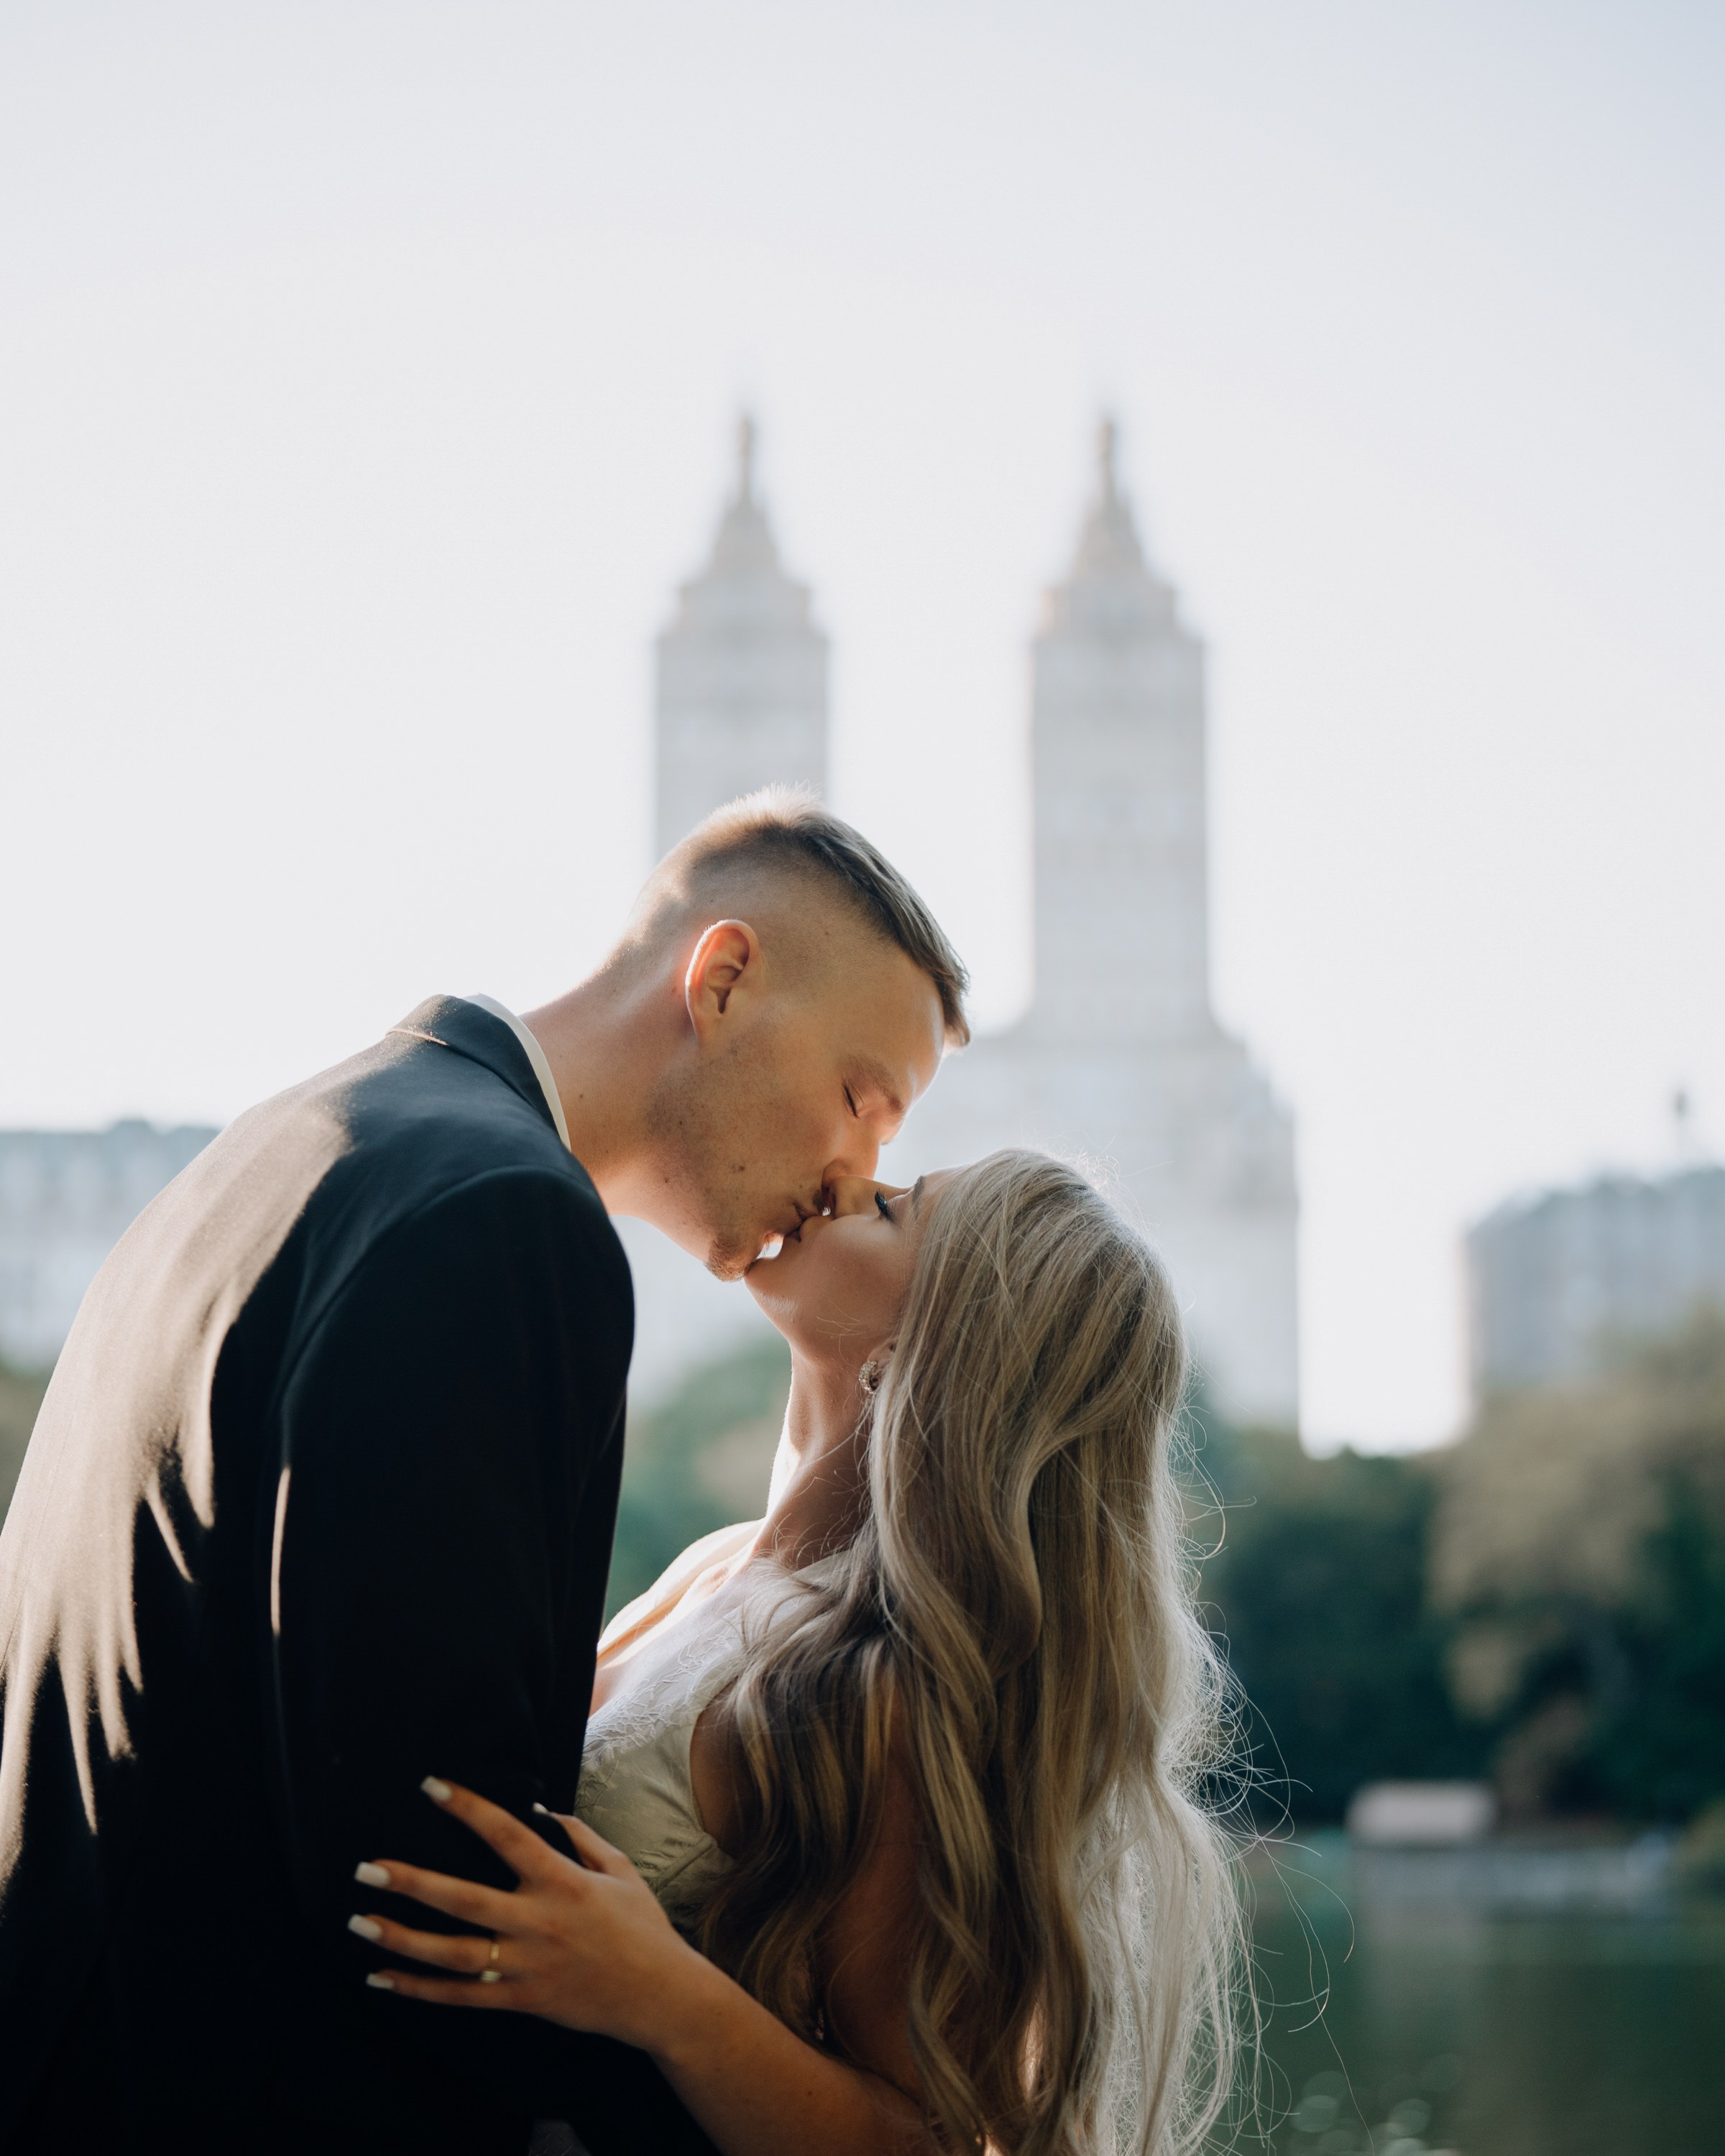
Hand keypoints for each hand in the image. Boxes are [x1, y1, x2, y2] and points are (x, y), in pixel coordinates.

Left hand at [350, 1778, 702, 2048]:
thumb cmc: (641, 1925)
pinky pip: (463, 1996)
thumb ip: (577, 1836)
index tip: (430, 1786)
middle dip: (412, 1884)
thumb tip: (536, 1809)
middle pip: (464, 1901)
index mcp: (562, 1882)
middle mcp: (539, 1923)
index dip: (468, 1808)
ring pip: (453, 1954)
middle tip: (366, 1868)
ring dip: (403, 1939)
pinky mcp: (522, 2000)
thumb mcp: (618, 1869)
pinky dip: (420, 1989)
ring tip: (360, 1923)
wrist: (661, 1997)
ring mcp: (527, 1965)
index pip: (506, 1836)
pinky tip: (383, 1977)